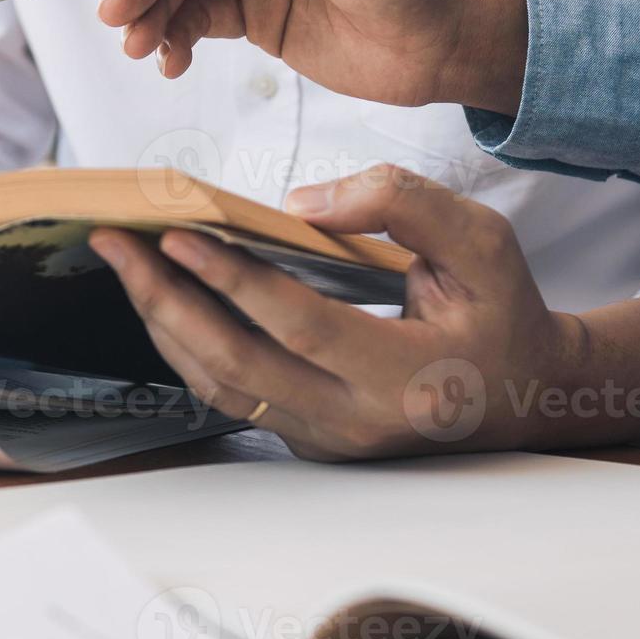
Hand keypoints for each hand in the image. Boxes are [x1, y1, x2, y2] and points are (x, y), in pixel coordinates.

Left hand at [88, 165, 614, 459]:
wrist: (523, 394)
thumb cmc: (501, 309)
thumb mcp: (482, 241)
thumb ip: (403, 204)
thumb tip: (302, 201)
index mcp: (406, 376)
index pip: (301, 324)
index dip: (234, 280)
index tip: (177, 234)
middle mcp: (357, 421)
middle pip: (237, 365)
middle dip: (166, 300)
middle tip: (116, 243)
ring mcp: (327, 437)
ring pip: (222, 386)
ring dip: (164, 323)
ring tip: (125, 264)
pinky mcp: (308, 436)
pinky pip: (233, 392)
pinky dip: (188, 344)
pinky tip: (163, 297)